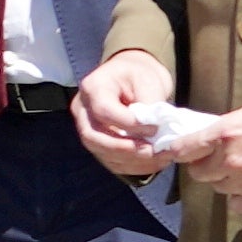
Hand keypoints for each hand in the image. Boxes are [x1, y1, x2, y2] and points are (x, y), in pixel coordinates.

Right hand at [72, 51, 181, 178]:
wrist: (132, 77)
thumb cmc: (140, 75)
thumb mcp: (149, 81)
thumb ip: (149, 106)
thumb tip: (154, 133)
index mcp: (93, 87)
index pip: (104, 112)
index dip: (129, 125)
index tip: (155, 128)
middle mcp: (82, 109)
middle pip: (93, 137)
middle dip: (124, 148)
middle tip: (152, 151)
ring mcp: (86, 127)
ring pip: (100, 152)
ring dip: (131, 160)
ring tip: (158, 158)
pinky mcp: (97, 142)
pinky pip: (109, 160)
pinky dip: (132, 166)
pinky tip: (153, 163)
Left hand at [177, 96, 241, 214]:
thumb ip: (228, 128)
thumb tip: (212, 137)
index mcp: (225, 133)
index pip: (184, 148)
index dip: (180, 151)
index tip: (178, 153)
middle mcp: (229, 160)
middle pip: (199, 173)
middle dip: (207, 167)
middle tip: (222, 160)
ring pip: (219, 188)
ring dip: (227, 181)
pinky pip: (236, 204)